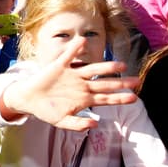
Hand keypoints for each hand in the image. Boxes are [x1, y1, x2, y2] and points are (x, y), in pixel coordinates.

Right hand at [1, 49, 137, 128]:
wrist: (30, 99)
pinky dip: (75, 48)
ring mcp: (72, 75)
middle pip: (104, 84)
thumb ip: (77, 124)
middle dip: (121, 83)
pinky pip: (68, 56)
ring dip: (106, 67)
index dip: (120, 98)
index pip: (106, 99)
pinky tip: (83, 42)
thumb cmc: (47, 111)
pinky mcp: (60, 66)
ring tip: (121, 65)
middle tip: (137, 81)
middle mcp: (82, 85)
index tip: (134, 97)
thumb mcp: (62, 122)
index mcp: (84, 99)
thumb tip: (95, 124)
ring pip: (92, 69)